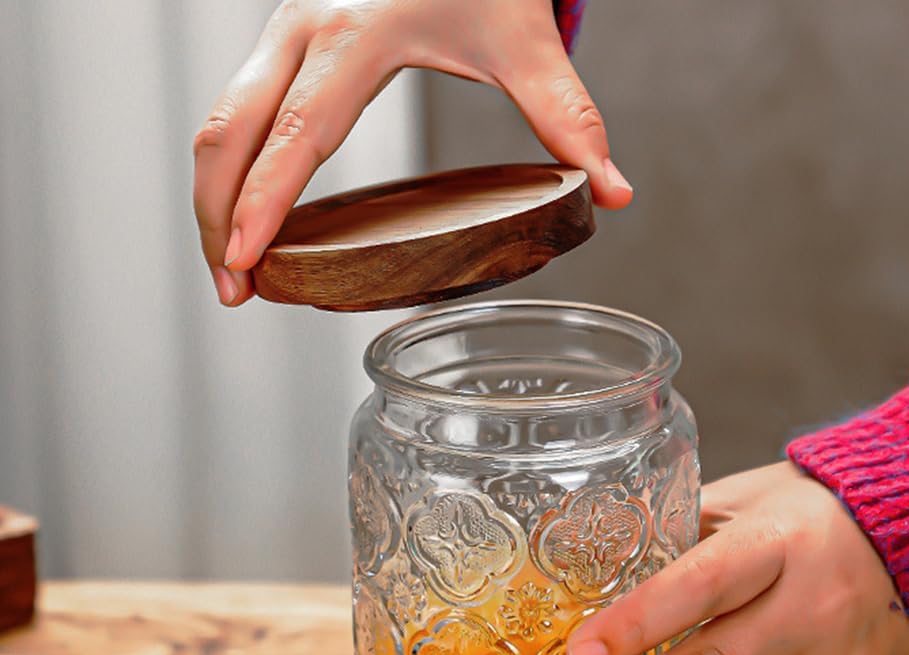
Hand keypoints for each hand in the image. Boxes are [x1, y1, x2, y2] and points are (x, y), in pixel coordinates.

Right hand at [193, 0, 631, 306]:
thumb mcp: (524, 37)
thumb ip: (568, 117)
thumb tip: (614, 193)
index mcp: (357, 34)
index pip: (297, 132)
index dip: (265, 202)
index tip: (246, 261)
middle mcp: (303, 27)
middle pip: (230, 130)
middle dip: (217, 216)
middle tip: (230, 291)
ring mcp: (284, 31)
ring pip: (220, 120)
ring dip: (213, 197)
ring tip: (233, 272)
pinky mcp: (284, 42)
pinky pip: (236, 111)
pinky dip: (230, 170)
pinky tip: (246, 216)